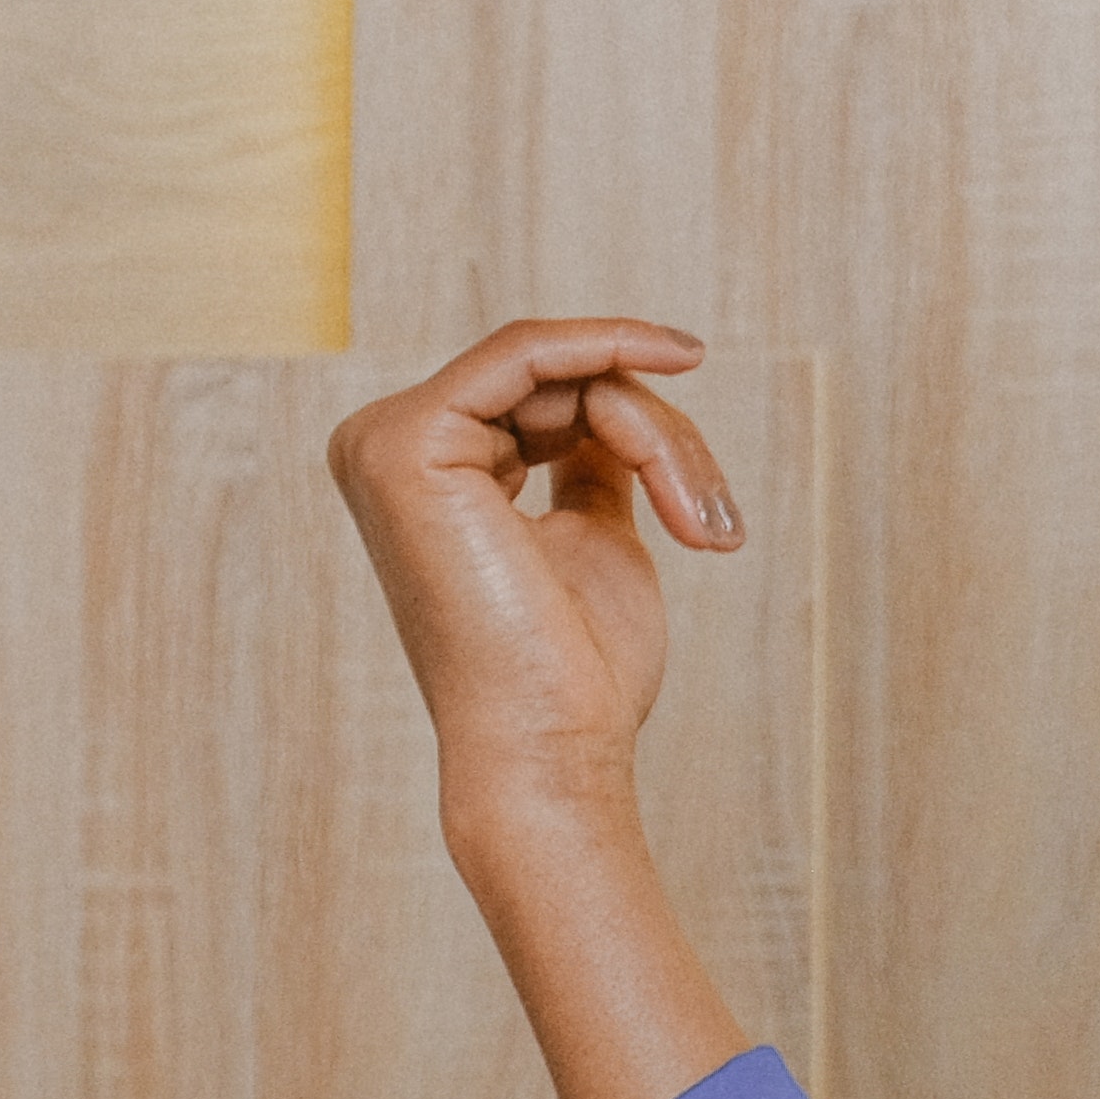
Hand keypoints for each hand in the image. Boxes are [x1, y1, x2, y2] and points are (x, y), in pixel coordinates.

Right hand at [325, 317, 744, 836]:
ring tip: (699, 524)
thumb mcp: (594, 535)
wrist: (552, 748)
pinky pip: (528, 352)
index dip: (639, 422)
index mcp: (422, 471)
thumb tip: (616, 390)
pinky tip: (674, 359)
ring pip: (560, 371)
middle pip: (555, 380)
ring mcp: (384, 442)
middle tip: (715, 523)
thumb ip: (592, 458)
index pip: (541, 398)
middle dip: (659, 436)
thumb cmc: (579, 668)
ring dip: (658, 435)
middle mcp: (384, 447)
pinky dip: (611, 350)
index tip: (709, 440)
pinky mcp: (406, 443)